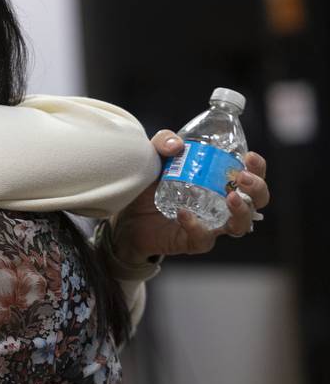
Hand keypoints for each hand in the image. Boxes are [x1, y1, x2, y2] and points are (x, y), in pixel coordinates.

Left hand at [112, 130, 269, 264]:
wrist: (126, 213)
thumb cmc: (149, 184)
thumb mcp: (154, 156)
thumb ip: (162, 142)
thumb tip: (177, 145)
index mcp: (219, 180)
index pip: (250, 174)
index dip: (257, 167)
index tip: (250, 157)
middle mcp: (221, 204)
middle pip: (256, 201)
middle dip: (257, 189)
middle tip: (243, 178)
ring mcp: (210, 224)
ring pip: (240, 225)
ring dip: (241, 212)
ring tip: (231, 198)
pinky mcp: (192, 241)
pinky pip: (203, 238)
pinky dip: (196, 226)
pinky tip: (183, 213)